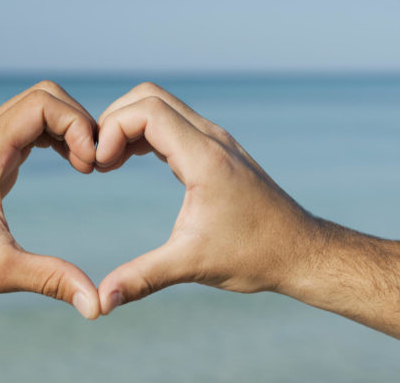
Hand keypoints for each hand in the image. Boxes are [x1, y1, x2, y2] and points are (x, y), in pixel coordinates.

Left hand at [0, 81, 100, 318]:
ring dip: (68, 128)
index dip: (78, 126)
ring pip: (36, 106)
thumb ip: (51, 279)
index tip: (91, 166)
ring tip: (86, 166)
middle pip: (44, 95)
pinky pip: (27, 125)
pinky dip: (54, 135)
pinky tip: (69, 164)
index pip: (44, 104)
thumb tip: (97, 305)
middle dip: (79, 122)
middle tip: (93, 165)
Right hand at [95, 82, 322, 313]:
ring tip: (108, 163)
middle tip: (97, 162)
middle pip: (149, 96)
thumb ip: (141, 279)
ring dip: (128, 125)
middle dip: (113, 120)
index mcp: (204, 157)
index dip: (111, 130)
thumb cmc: (254, 256)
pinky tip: (130, 161)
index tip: (98, 167)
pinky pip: (173, 123)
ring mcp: (216, 141)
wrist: (301, 252)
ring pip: (161, 105)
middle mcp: (211, 139)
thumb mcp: (191, 265)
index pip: (146, 111)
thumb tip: (100, 303)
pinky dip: (145, 133)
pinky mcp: (216, 150)